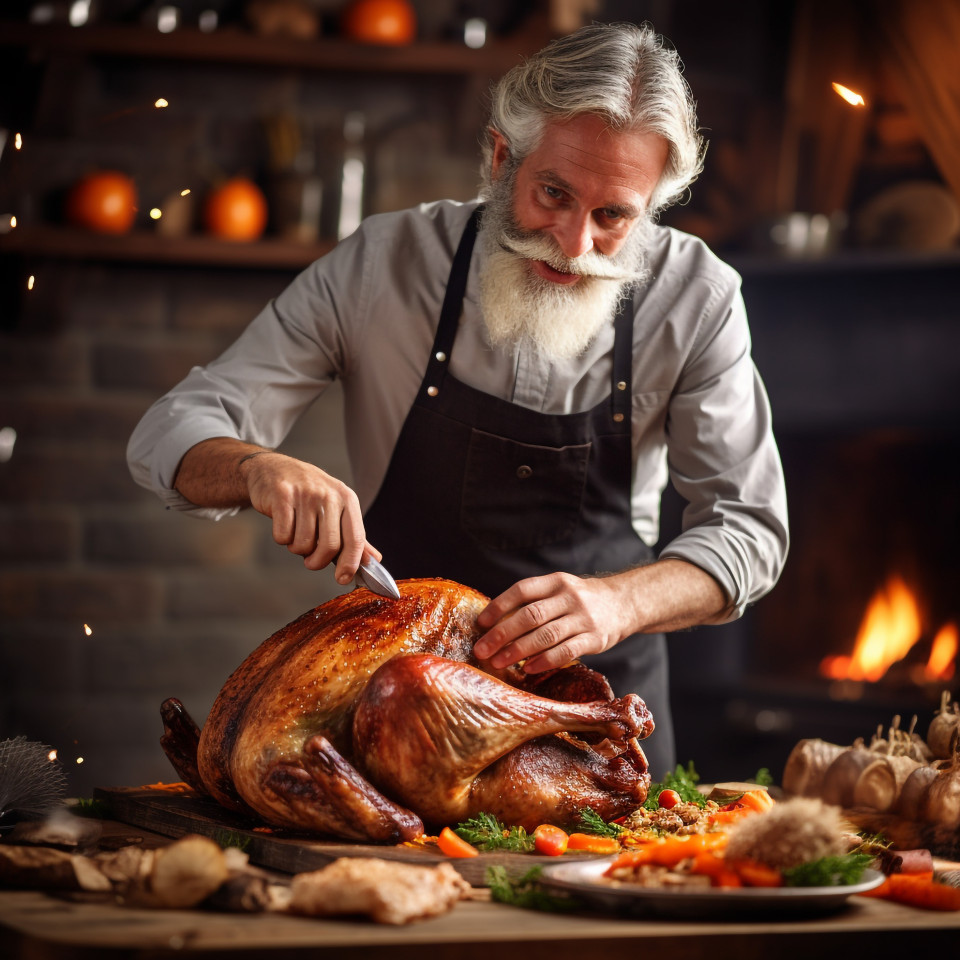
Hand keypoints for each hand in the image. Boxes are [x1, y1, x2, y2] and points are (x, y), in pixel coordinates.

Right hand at [241, 451, 378, 582]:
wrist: (274, 469)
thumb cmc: (308, 494)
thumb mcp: (336, 508)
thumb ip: (353, 536)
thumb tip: (374, 560)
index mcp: (347, 499)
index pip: (356, 539)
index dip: (350, 564)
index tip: (343, 579)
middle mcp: (329, 495)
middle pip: (329, 547)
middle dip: (317, 561)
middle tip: (310, 560)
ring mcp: (306, 494)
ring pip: (303, 544)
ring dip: (296, 548)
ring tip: (295, 532)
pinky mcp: (282, 495)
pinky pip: (283, 536)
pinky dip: (281, 538)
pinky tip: (283, 523)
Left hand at [473, 573, 626, 673]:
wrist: (623, 603)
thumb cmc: (579, 600)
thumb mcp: (559, 589)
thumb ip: (534, 601)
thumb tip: (495, 623)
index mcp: (556, 581)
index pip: (522, 590)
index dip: (499, 606)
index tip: (481, 623)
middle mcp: (570, 597)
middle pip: (531, 615)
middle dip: (502, 634)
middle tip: (482, 650)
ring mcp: (584, 618)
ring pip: (546, 635)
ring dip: (518, 650)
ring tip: (499, 662)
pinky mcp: (595, 638)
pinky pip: (566, 652)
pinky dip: (544, 661)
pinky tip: (527, 669)